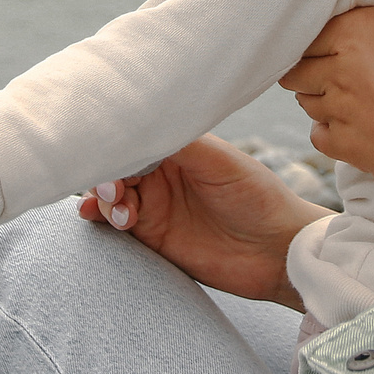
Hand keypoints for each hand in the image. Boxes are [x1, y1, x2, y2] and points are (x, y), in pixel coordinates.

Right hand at [76, 135, 330, 307]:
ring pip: (110, 195)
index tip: (109, 154)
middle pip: (116, 166)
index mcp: (178, 148)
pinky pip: (116, 225)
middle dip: (106, 175)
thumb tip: (140, 121)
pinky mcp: (153, 238)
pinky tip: (96, 217)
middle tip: (114, 191)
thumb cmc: (259, 197)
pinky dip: (100, 218)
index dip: (118, 144)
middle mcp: (163, 174)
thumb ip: (182, 142)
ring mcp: (155, 206)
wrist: (278, 252)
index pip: (135, 138)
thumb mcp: (221, 162)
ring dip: (104, 199)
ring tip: (122, 212)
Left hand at [278, 0, 373, 255]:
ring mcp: (337, 112)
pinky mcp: (344, 149)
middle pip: (298, 65)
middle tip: (343, 65)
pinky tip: (357, 125)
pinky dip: (330, 130)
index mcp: (356, 34)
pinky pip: (318, 134)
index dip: (324, 33)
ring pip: (305, 99)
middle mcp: (336, 71)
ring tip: (352, 93)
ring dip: (319, 94)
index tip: (345, 37)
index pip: (310, 29)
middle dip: (312, 63)